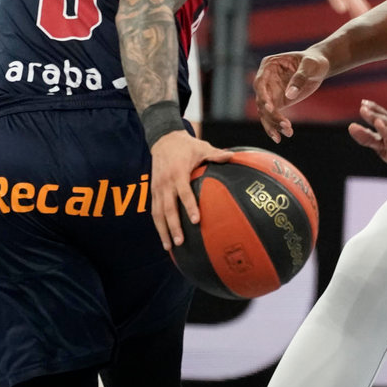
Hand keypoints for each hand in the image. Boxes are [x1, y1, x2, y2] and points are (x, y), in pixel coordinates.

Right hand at [149, 131, 232, 250]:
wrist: (163, 139)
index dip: (189, 206)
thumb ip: (216, 154)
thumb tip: (232, 156)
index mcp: (178, 172)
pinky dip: (158, 225)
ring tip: (169, 247)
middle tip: (180, 242)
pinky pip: (154, 210)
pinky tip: (164, 238)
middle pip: (168, 208)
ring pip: (158, 213)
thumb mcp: (201, 147)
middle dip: (173, 226)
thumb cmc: (186, 145)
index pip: (184, 192)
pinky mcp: (153, 191)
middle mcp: (165, 182)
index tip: (195, 220)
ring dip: (163, 230)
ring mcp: (157, 188)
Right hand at [253, 49, 328, 142]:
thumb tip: (289, 95)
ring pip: (265, 112)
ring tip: (288, 133)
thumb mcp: (310, 66)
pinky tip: (284, 135)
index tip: (270, 108)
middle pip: (261, 100)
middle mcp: (266, 79)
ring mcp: (270, 91)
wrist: (319, 67)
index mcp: (269, 65)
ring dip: (274, 124)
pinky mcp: (278, 101)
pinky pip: (273, 116)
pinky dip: (277, 126)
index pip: (260, 82)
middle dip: (271, 114)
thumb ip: (299, 78)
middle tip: (285, 125)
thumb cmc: (313, 61)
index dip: (263, 96)